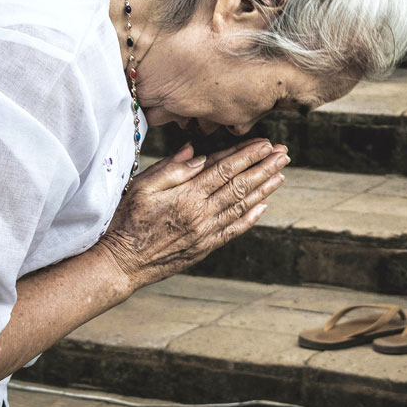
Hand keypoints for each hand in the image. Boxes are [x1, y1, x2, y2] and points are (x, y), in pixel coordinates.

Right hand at [97, 138, 288, 290]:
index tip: (265, 144)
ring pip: (242, 206)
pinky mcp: (205, 247)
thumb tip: (196, 153)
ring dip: (264, 189)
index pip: (224, 169)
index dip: (247, 155)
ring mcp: (206, 232)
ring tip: (281, 175)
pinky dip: (251, 218)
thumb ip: (171, 169)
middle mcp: (202, 214)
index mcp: (187, 195)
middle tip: (283, 154)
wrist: (123, 262)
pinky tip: (264, 206)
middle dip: (264, 168)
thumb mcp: (142, 187)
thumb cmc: (127, 221)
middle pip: (240, 186)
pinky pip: (234, 230)